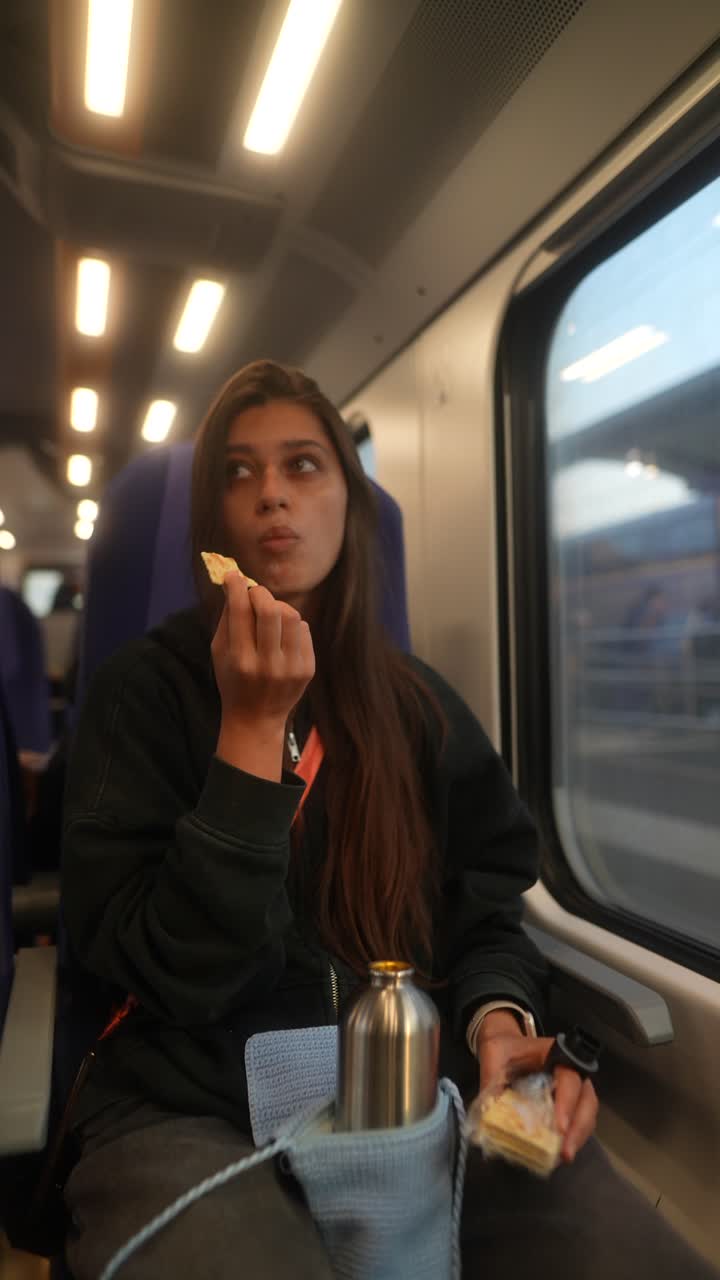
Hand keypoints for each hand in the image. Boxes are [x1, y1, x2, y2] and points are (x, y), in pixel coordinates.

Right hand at [212, 572, 314, 778]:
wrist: (256, 718)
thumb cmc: (232, 680)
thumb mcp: (219, 652)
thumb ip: (227, 619)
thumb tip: (235, 583)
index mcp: (240, 660)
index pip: (240, 611)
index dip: (236, 586)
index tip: (233, 576)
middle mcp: (267, 665)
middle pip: (271, 610)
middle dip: (261, 593)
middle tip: (254, 593)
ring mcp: (291, 668)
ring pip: (292, 616)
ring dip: (278, 607)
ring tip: (270, 615)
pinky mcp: (307, 669)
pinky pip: (303, 629)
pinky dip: (291, 625)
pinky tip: (281, 635)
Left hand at [475, 1012, 598, 1162]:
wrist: (507, 1044)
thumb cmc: (504, 1048)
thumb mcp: (494, 1055)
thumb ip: (491, 1080)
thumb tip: (487, 1113)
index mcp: (556, 1054)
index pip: (570, 1079)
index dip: (567, 1103)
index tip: (559, 1127)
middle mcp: (571, 1071)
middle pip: (586, 1100)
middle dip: (578, 1128)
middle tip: (565, 1153)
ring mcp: (573, 1089)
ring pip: (586, 1114)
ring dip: (577, 1137)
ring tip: (563, 1157)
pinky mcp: (568, 1105)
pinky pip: (577, 1122)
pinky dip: (571, 1138)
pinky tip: (558, 1154)